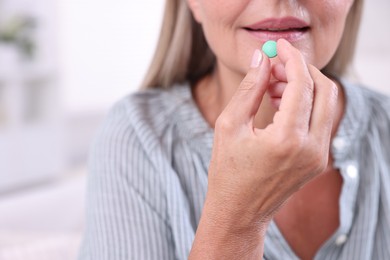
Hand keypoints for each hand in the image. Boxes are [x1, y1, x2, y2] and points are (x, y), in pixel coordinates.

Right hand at [208, 38, 337, 225]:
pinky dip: (305, 106)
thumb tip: (262, 59)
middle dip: (302, 71)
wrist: (240, 212)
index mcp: (288, 139)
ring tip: (272, 86)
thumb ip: (249, 88)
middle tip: (275, 67)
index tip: (278, 47)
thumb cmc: (228, 172)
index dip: (291, 59)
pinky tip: (280, 103)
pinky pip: (320, 122)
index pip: (303, 84)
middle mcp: (312, 148)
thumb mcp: (230, 126)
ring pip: (325, 105)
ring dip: (304, 88)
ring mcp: (319, 156)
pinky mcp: (318, 161)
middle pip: (325, 90)